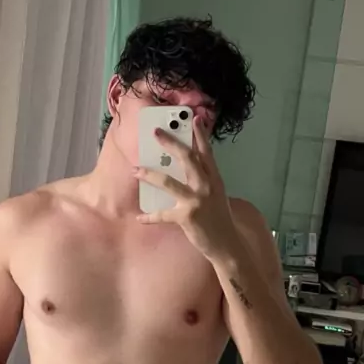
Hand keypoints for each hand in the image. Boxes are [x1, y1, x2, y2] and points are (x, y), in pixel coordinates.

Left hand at [133, 116, 238, 260]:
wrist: (227, 245)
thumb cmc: (219, 220)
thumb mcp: (216, 196)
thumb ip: (204, 181)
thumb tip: (186, 171)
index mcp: (214, 180)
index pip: (207, 152)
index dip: (200, 135)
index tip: (194, 119)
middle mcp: (207, 186)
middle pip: (187, 158)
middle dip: (170, 143)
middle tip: (155, 133)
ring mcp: (197, 201)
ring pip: (169, 182)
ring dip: (150, 175)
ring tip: (136, 170)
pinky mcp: (187, 217)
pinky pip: (162, 214)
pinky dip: (150, 216)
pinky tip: (140, 217)